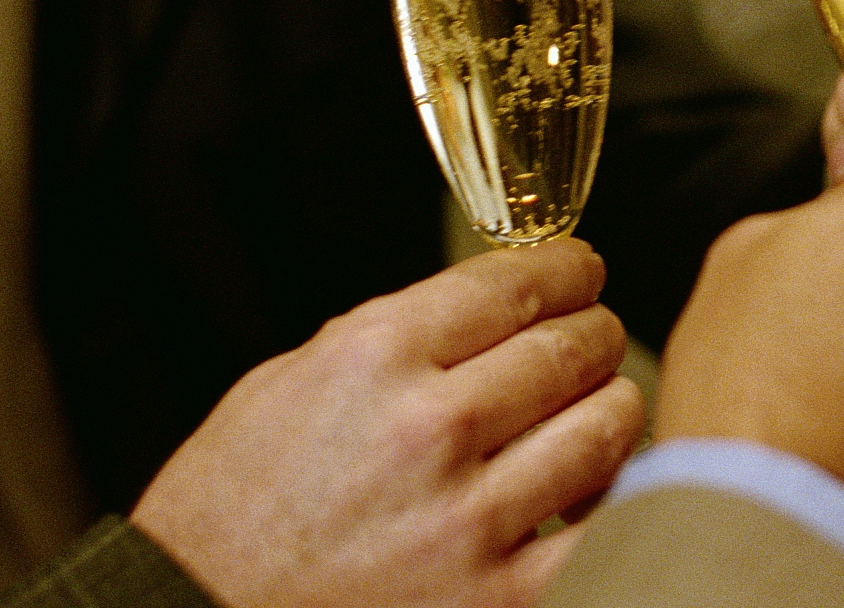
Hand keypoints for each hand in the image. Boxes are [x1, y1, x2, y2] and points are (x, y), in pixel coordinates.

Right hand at [131, 240, 642, 607]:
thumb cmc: (233, 510)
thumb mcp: (292, 382)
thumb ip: (398, 335)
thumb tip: (495, 302)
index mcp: (375, 358)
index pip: (519, 282)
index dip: (569, 268)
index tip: (580, 271)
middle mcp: (431, 428)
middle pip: (573, 346)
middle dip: (594, 331)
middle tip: (591, 336)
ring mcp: (470, 518)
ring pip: (607, 425)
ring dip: (611, 407)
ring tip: (595, 407)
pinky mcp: (498, 596)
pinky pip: (603, 527)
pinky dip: (611, 501)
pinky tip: (589, 491)